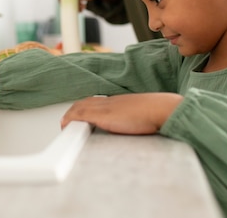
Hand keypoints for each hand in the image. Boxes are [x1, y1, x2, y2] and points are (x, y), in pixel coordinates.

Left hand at [60, 93, 182, 134]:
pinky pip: (79, 115)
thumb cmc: (157, 113)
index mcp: (119, 100)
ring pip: (80, 107)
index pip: (96, 100)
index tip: (80, 115)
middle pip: (85, 102)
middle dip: (74, 111)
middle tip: (67, 121)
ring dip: (70, 115)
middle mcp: (109, 101)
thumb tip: (140, 123)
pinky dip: (70, 119)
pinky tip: (66, 127)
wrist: (161, 109)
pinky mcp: (101, 115)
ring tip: (64, 125)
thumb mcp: (143, 114)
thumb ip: (137, 117)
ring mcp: (104, 107)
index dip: (85, 107)